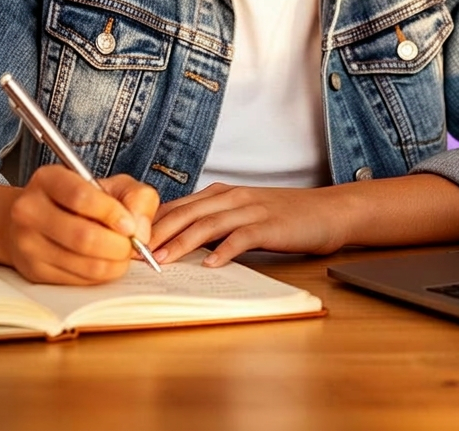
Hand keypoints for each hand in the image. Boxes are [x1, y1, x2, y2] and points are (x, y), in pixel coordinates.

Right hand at [6, 166, 159, 284]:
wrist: (36, 219)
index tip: (130, 225)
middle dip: (118, 245)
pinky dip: (99, 276)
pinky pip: (75, 280)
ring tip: (122, 255)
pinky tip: (104, 263)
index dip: (111, 213)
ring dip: (112, 264)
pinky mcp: (32, 271)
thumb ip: (136, 197)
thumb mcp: (111, 185)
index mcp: (48, 179)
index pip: (81, 197)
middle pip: (82, 236)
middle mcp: (29, 210)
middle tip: (132, 246)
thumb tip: (139, 232)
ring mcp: (27, 243)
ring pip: (81, 262)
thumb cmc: (81, 200)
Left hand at [148, 183, 348, 266]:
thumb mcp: (244, 214)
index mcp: (223, 193)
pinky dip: (224, 251)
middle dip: (159, 233)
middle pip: (188, 212)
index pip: (179, 206)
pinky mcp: (270, 225)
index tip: (131, 243)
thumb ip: (215, 224)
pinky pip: (242, 237)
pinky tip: (211, 265)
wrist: (327, 211)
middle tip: (135, 254)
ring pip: (209, 223)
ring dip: (183, 242)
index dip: (153, 224)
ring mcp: (252, 209)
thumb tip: (179, 244)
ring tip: (163, 260)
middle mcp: (233, 197)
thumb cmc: (284, 217)